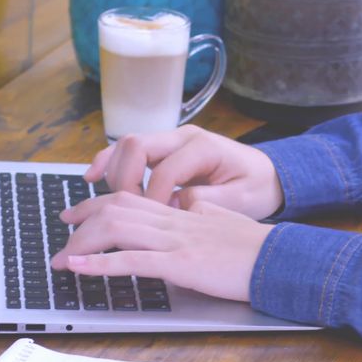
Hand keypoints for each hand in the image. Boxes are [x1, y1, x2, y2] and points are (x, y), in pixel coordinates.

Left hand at [49, 192, 273, 302]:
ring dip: (81, 244)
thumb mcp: (221, 223)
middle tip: (61, 234)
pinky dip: (99, 264)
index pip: (130, 198)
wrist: (278, 259)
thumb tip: (188, 208)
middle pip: (115, 208)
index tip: (76, 213)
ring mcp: (175, 240)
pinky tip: (79, 269)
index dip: (97, 203)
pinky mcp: (180, 264)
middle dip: (81, 220)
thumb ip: (198, 215)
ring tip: (61, 259)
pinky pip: (132, 261)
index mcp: (181, 211)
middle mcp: (173, 220)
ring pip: (117, 228)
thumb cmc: (254, 247)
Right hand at [83, 125, 283, 219]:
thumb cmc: (257, 187)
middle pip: (136, 147)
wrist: (270, 175)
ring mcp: (171, 141)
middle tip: (121, 213)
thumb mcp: (241, 200)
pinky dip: (108, 163)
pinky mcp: (164, 150)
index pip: (164, 171)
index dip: (153, 198)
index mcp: (203, 147)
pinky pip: (128, 151)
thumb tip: (173, 204)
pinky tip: (91, 177)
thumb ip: (207, 201)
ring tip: (101, 202)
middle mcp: (183, 137)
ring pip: (126, 146)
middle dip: (122, 181)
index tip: (153, 224)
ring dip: (110, 172)